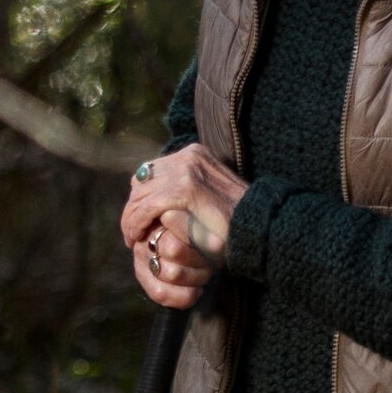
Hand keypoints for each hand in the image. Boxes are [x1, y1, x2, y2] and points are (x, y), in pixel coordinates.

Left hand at [120, 144, 244, 309]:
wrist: (259, 228)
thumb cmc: (236, 220)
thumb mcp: (210, 196)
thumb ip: (188, 189)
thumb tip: (159, 195)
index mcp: (195, 154)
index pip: (152, 170)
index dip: (141, 196)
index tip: (140, 219)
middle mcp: (189, 156)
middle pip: (142, 179)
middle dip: (134, 206)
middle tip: (132, 232)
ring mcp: (187, 169)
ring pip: (140, 193)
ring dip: (132, 218)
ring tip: (133, 238)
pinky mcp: (184, 189)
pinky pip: (146, 207)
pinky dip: (136, 223)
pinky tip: (136, 237)